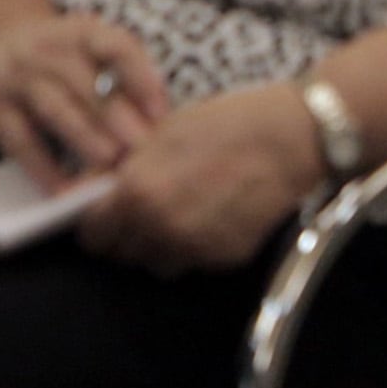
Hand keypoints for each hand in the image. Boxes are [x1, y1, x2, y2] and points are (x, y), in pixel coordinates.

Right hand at [0, 13, 170, 190]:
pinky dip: (42, 167)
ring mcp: (19, 77)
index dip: (140, 78)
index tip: (161, 112)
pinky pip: (20, 140)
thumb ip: (124, 69)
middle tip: (141, 148)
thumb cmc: (61, 52)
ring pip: (55, 110)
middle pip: (87, 84)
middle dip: (117, 118)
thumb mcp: (91, 43)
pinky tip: (63, 188)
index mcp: (83, 32)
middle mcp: (50, 50)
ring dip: (84, 137)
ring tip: (110, 162)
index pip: (117, 47)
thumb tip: (161, 114)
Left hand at [80, 83, 326, 273]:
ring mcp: (193, 249)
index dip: (98, 222)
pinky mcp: (224, 259)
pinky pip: (196, 263)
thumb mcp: (166, 131)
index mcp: (136, 194)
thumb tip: (98, 188)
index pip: (92, 235)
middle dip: (129, 235)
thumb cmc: (229, 122)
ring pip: (157, 265)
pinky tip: (216, 217)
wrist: (294, 138)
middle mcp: (159, 229)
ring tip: (183, 216)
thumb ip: (128, 166)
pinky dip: (198, 247)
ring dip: (161, 247)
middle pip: (123, 255)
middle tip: (148, 211)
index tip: (110, 213)